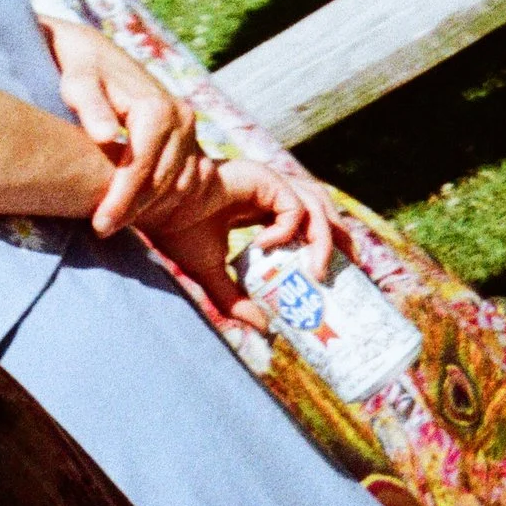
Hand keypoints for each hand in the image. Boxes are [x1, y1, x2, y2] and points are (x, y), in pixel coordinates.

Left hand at [43, 23, 205, 237]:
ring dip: (150, 209)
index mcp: (158, 108)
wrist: (95, 53)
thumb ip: (90, 107)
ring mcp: (189, 130)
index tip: (99, 223)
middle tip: (101, 229)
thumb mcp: (79, 84)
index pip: (142, 167)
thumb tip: (103, 135)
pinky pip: (186, 180)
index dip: (121, 199)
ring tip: (114, 222)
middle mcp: (182, 118)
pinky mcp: (188, 139)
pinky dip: (165, 200)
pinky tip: (135, 212)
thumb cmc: (80, 69)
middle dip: (133, 210)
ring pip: (179, 185)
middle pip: (163, 181)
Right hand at [142, 158, 340, 323]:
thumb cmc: (176, 230)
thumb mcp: (210, 273)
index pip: (309, 222)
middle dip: (341, 239)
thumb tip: (265, 327)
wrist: (155, 205)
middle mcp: (270, 192)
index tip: (333, 274)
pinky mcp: (262, 178)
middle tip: (350, 272)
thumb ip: (236, 299)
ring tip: (319, 272)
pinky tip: (268, 246)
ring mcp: (268, 182)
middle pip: (323, 209)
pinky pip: (292, 206)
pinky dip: (288, 229)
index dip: (326, 245)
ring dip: (325, 239)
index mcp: (261, 207)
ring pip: (316, 204)